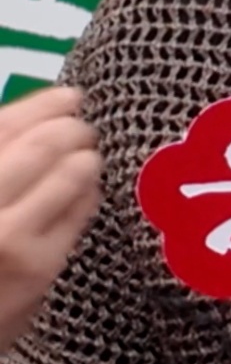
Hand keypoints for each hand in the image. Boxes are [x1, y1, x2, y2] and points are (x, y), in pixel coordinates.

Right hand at [0, 88, 100, 353]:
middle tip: (83, 127)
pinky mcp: (40, 266)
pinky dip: (89, 190)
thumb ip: (2, 159)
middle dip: (71, 127)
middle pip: (42, 144)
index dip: (42, 105)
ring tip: (89, 154)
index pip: (4, 125)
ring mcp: (9, 235)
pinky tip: (88, 188)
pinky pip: (80, 211)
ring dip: (87, 155)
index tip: (68, 96)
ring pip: (68, 174)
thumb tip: (40, 119)